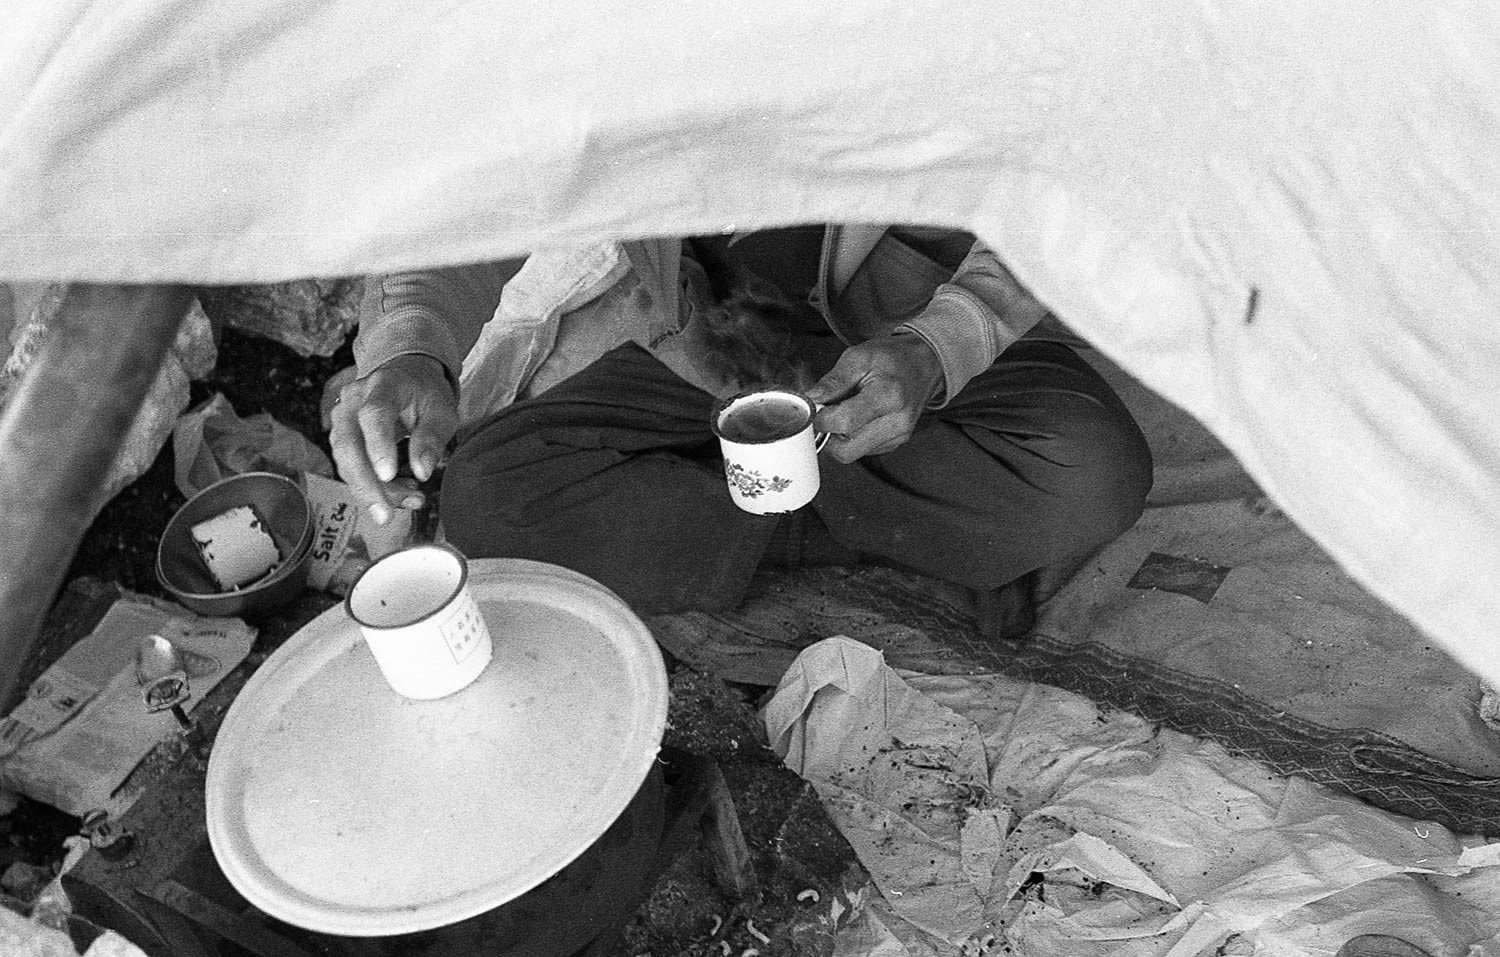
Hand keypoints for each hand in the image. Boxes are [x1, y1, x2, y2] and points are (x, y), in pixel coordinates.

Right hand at [329, 354, 457, 523]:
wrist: (405, 377)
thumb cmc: (426, 393)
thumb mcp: (442, 410)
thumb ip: (433, 438)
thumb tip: (423, 472)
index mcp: (383, 385)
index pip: (374, 415)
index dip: (378, 445)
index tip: (388, 475)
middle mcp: (353, 401)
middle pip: (349, 445)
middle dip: (366, 485)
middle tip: (386, 516)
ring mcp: (342, 419)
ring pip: (347, 463)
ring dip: (375, 491)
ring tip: (413, 500)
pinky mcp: (341, 438)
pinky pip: (351, 469)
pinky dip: (375, 487)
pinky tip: (403, 492)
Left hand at [805, 333, 943, 462]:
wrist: (924, 363)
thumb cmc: (893, 358)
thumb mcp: (858, 356)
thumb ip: (833, 381)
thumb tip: (811, 400)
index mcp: (888, 396)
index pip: (843, 423)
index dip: (821, 418)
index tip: (816, 407)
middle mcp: (896, 423)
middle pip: (845, 451)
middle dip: (828, 435)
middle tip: (828, 413)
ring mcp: (898, 436)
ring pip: (851, 454)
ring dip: (840, 437)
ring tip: (846, 411)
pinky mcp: (895, 443)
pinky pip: (862, 451)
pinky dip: (853, 438)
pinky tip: (858, 418)